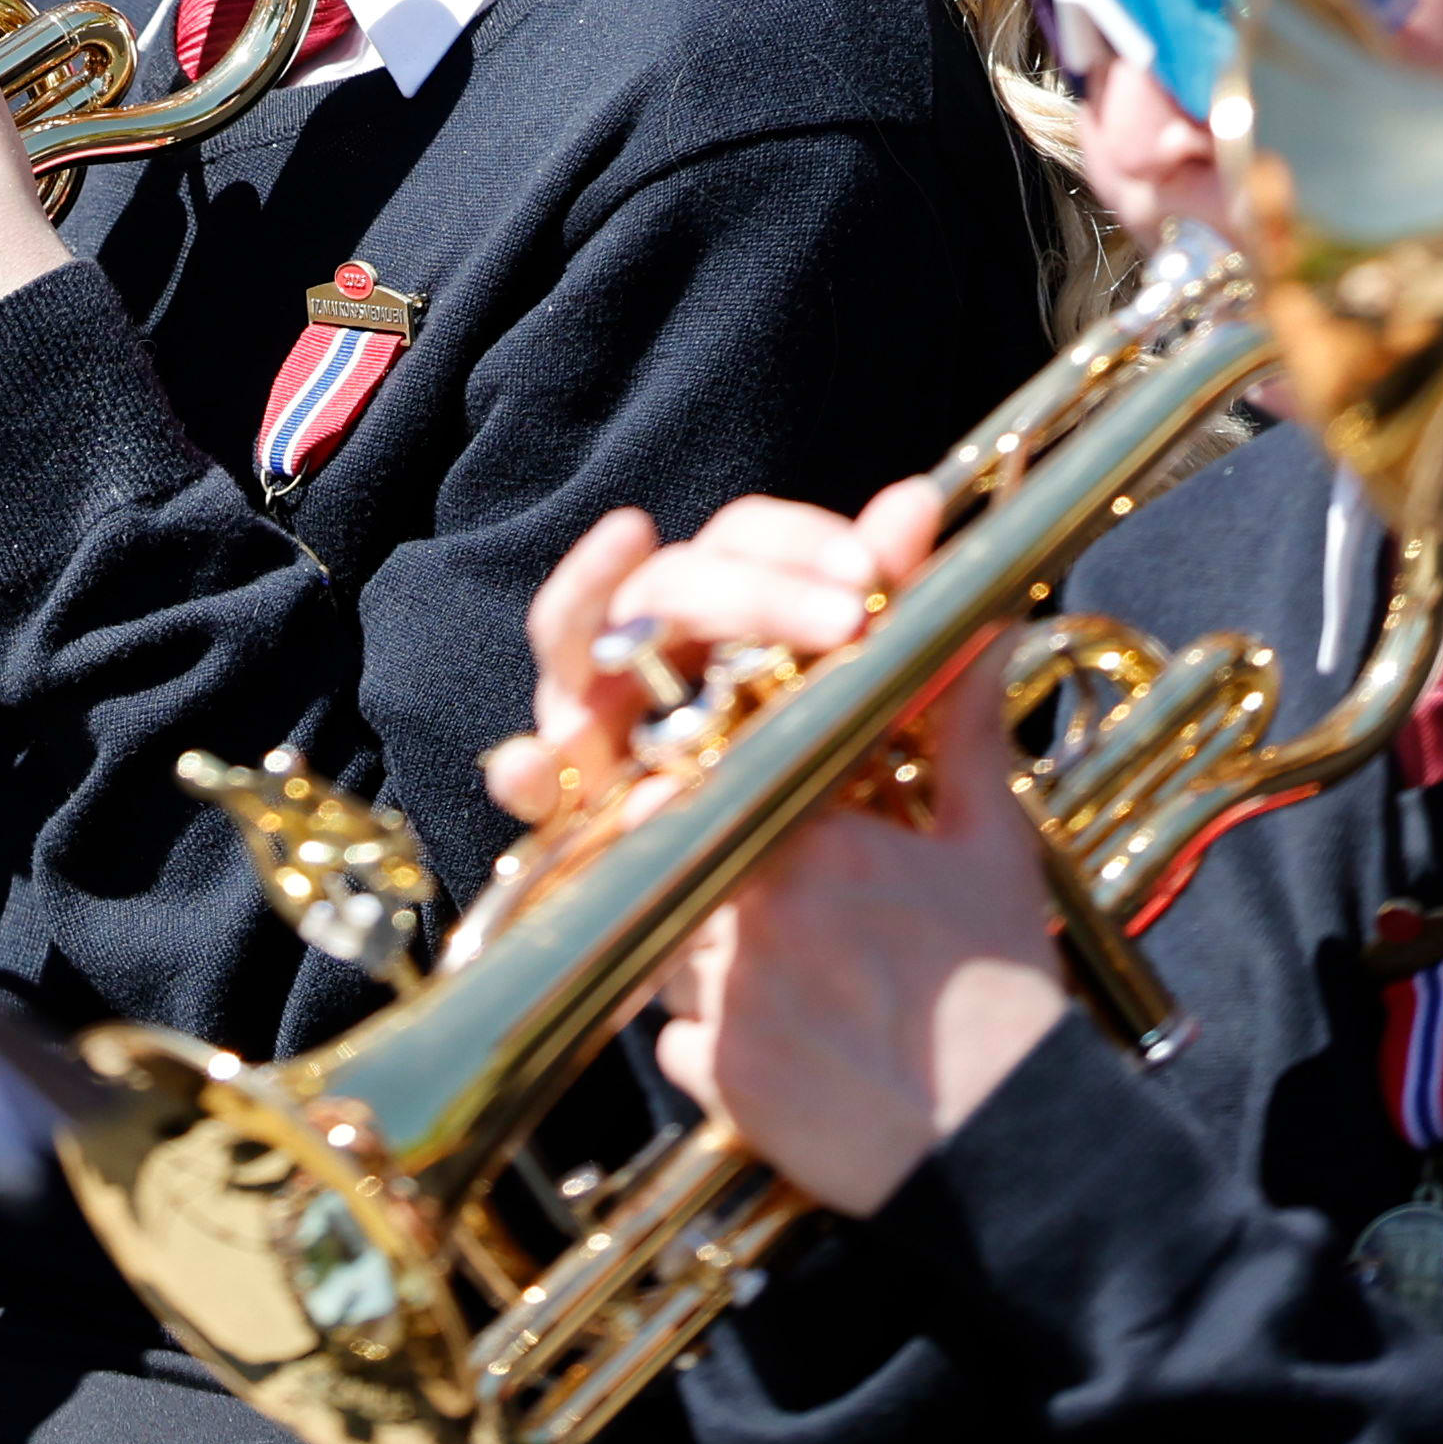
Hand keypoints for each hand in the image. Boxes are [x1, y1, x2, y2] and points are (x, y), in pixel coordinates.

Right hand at [487, 479, 927, 824]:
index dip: (796, 540)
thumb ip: (892, 606)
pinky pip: (528, 783)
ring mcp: (596, 724)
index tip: (870, 571)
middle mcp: (648, 653)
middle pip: (666, 584)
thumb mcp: (875, 705)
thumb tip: (918, 500)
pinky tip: (541, 765)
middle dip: (752, 591)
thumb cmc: (836, 797)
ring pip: (570, 644)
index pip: (740, 539)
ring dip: (593, 607)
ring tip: (638, 616)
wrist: (820, 943)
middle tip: (846, 619)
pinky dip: (524, 769)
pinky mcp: (570, 811)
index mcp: (724, 614)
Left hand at [605, 491, 1068, 1217]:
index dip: (696, 780)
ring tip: (803, 976)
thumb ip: (963, 730)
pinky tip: (797, 1045)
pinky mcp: (711, 1076)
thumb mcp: (989, 844)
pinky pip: (677, 1036)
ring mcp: (717, 993)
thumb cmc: (999, 987)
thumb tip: (983, 631)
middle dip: (695, 861)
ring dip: (705, 948)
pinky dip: (718, 1036)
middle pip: (659, 851)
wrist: (1007, 1140)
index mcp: (804, 832)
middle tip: (773, 894)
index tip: (723, 791)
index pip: (688, 770)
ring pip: (659, 943)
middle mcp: (742, 904)